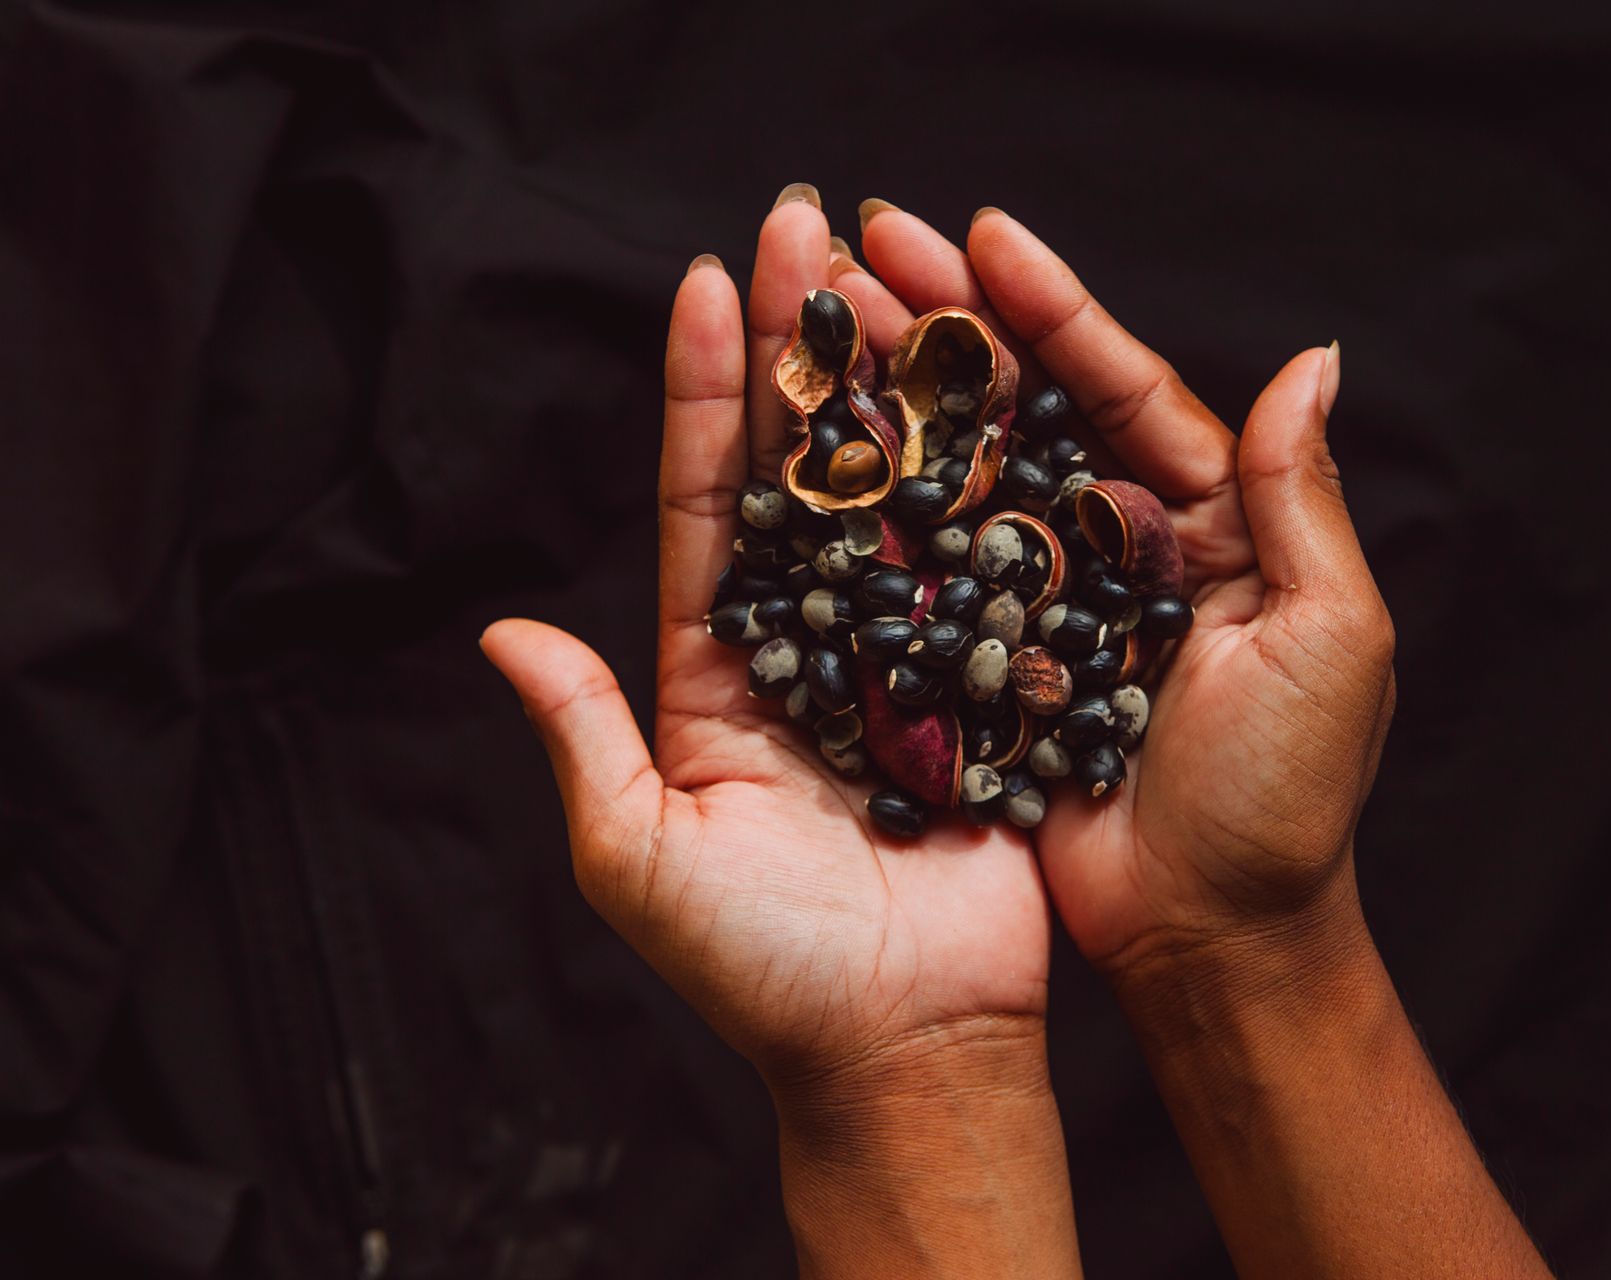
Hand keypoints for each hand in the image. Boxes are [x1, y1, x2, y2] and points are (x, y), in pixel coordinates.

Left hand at [480, 190, 1053, 1095]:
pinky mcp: (993, 684)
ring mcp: (910, 658)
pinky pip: (993, 563)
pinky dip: (994, 474)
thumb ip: (584, 736)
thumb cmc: (762, 973)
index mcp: (720, 671)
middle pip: (806, 473)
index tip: (707, 284)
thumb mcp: (640, 856)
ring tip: (905, 269)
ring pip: (902, 495)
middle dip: (804, 350)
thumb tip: (500, 633)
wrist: (908, 1048)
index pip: (706, 507)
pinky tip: (1001, 383)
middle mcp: (814, 645)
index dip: (708, 397)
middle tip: (807, 224)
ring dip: (901, 383)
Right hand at [839, 204, 1395, 978]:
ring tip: (831, 320)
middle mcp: (1127, 545)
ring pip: (973, 474)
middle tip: (868, 242)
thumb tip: (1312, 362)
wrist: (1213, 940)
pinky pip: (936, 570)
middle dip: (955, 325)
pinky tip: (825, 452)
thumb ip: (1298, 502)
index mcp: (1213, 524)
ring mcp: (1054, 602)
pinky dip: (886, 509)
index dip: (1054, 310)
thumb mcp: (1328, 641)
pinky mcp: (999, 663)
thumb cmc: (1284, 802)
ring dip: (906, 396)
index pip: (1127, 390)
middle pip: (1032, 410)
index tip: (982, 235)